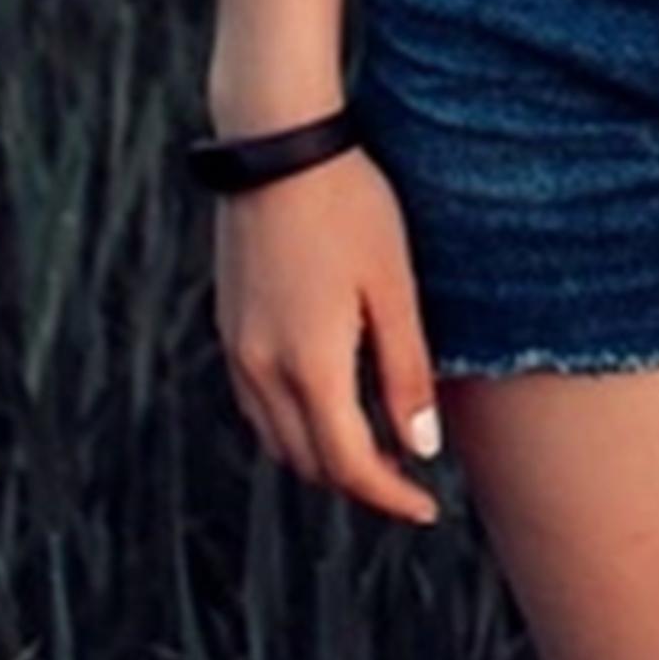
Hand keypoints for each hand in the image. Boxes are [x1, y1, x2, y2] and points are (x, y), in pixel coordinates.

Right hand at [214, 149, 443, 525]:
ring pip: (278, 439)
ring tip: (379, 445)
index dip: (389, 496)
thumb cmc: (349, 209)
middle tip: (411, 476)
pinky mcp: (230, 329)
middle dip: (360, 480)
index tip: (427, 508)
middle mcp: (260, 371)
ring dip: (324, 456)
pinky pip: (258, 405)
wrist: (277, 151)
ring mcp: (237, 352)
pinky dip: (295, 423)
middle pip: (309, 462)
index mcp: (307, 366)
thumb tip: (421, 446)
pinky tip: (331, 401)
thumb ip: (405, 371)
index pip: (349, 464)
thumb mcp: (394, 287)